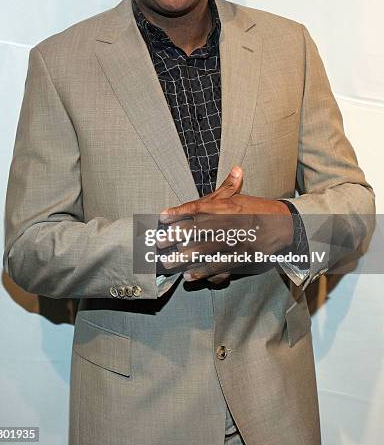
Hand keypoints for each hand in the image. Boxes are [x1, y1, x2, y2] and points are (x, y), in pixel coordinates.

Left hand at [158, 166, 292, 282]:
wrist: (286, 226)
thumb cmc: (259, 211)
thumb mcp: (243, 198)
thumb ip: (231, 187)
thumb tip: (235, 168)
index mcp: (228, 206)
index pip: (200, 207)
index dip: (180, 212)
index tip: (162, 217)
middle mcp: (231, 222)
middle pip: (199, 229)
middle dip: (176, 236)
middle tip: (158, 243)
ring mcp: (237, 241)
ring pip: (207, 250)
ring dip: (185, 258)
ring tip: (168, 263)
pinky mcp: (243, 257)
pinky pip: (220, 265)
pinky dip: (204, 271)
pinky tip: (189, 275)